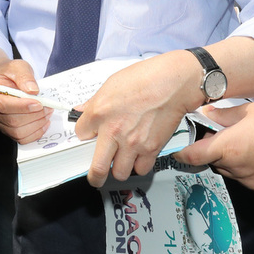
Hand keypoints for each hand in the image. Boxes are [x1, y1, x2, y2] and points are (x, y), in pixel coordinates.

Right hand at [0, 59, 50, 143]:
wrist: (6, 79)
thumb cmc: (9, 73)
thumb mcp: (17, 66)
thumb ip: (24, 76)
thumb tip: (32, 90)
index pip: (3, 105)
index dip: (22, 106)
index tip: (39, 103)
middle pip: (11, 121)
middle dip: (33, 115)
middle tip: (48, 107)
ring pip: (17, 132)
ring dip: (36, 125)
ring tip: (47, 113)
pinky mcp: (6, 129)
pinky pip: (20, 138)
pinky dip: (34, 133)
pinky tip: (43, 123)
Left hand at [74, 53, 197, 186]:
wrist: (173, 83)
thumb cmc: (144, 77)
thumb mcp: (111, 83)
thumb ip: (95, 101)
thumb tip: (83, 110)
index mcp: (99, 112)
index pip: (80, 134)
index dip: (85, 135)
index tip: (90, 136)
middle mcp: (113, 131)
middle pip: (97, 169)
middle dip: (94, 176)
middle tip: (95, 176)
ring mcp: (132, 143)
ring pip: (120, 173)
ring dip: (119, 168)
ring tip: (122, 161)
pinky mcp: (151, 149)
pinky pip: (141, 169)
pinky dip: (139, 165)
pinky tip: (139, 156)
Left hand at [175, 102, 253, 192]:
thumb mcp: (248, 111)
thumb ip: (223, 115)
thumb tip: (206, 114)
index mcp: (227, 148)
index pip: (193, 155)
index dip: (181, 154)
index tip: (176, 151)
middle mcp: (234, 167)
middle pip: (212, 162)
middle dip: (213, 152)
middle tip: (223, 137)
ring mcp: (248, 181)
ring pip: (229, 171)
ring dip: (230, 161)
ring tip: (246, 145)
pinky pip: (245, 179)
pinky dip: (246, 169)